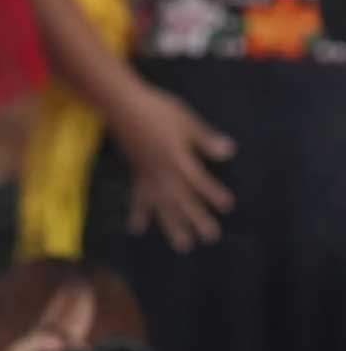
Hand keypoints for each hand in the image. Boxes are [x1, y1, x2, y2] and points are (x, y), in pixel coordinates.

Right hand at [109, 82, 234, 250]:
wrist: (121, 104)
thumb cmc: (156, 109)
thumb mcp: (186, 120)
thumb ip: (205, 139)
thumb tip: (229, 152)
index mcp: (178, 159)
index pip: (200, 181)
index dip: (213, 193)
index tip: (227, 206)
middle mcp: (163, 172)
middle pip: (183, 199)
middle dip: (197, 218)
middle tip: (211, 237)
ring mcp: (148, 175)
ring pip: (162, 205)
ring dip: (172, 226)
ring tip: (183, 245)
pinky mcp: (136, 173)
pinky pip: (138, 198)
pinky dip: (138, 214)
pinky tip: (137, 229)